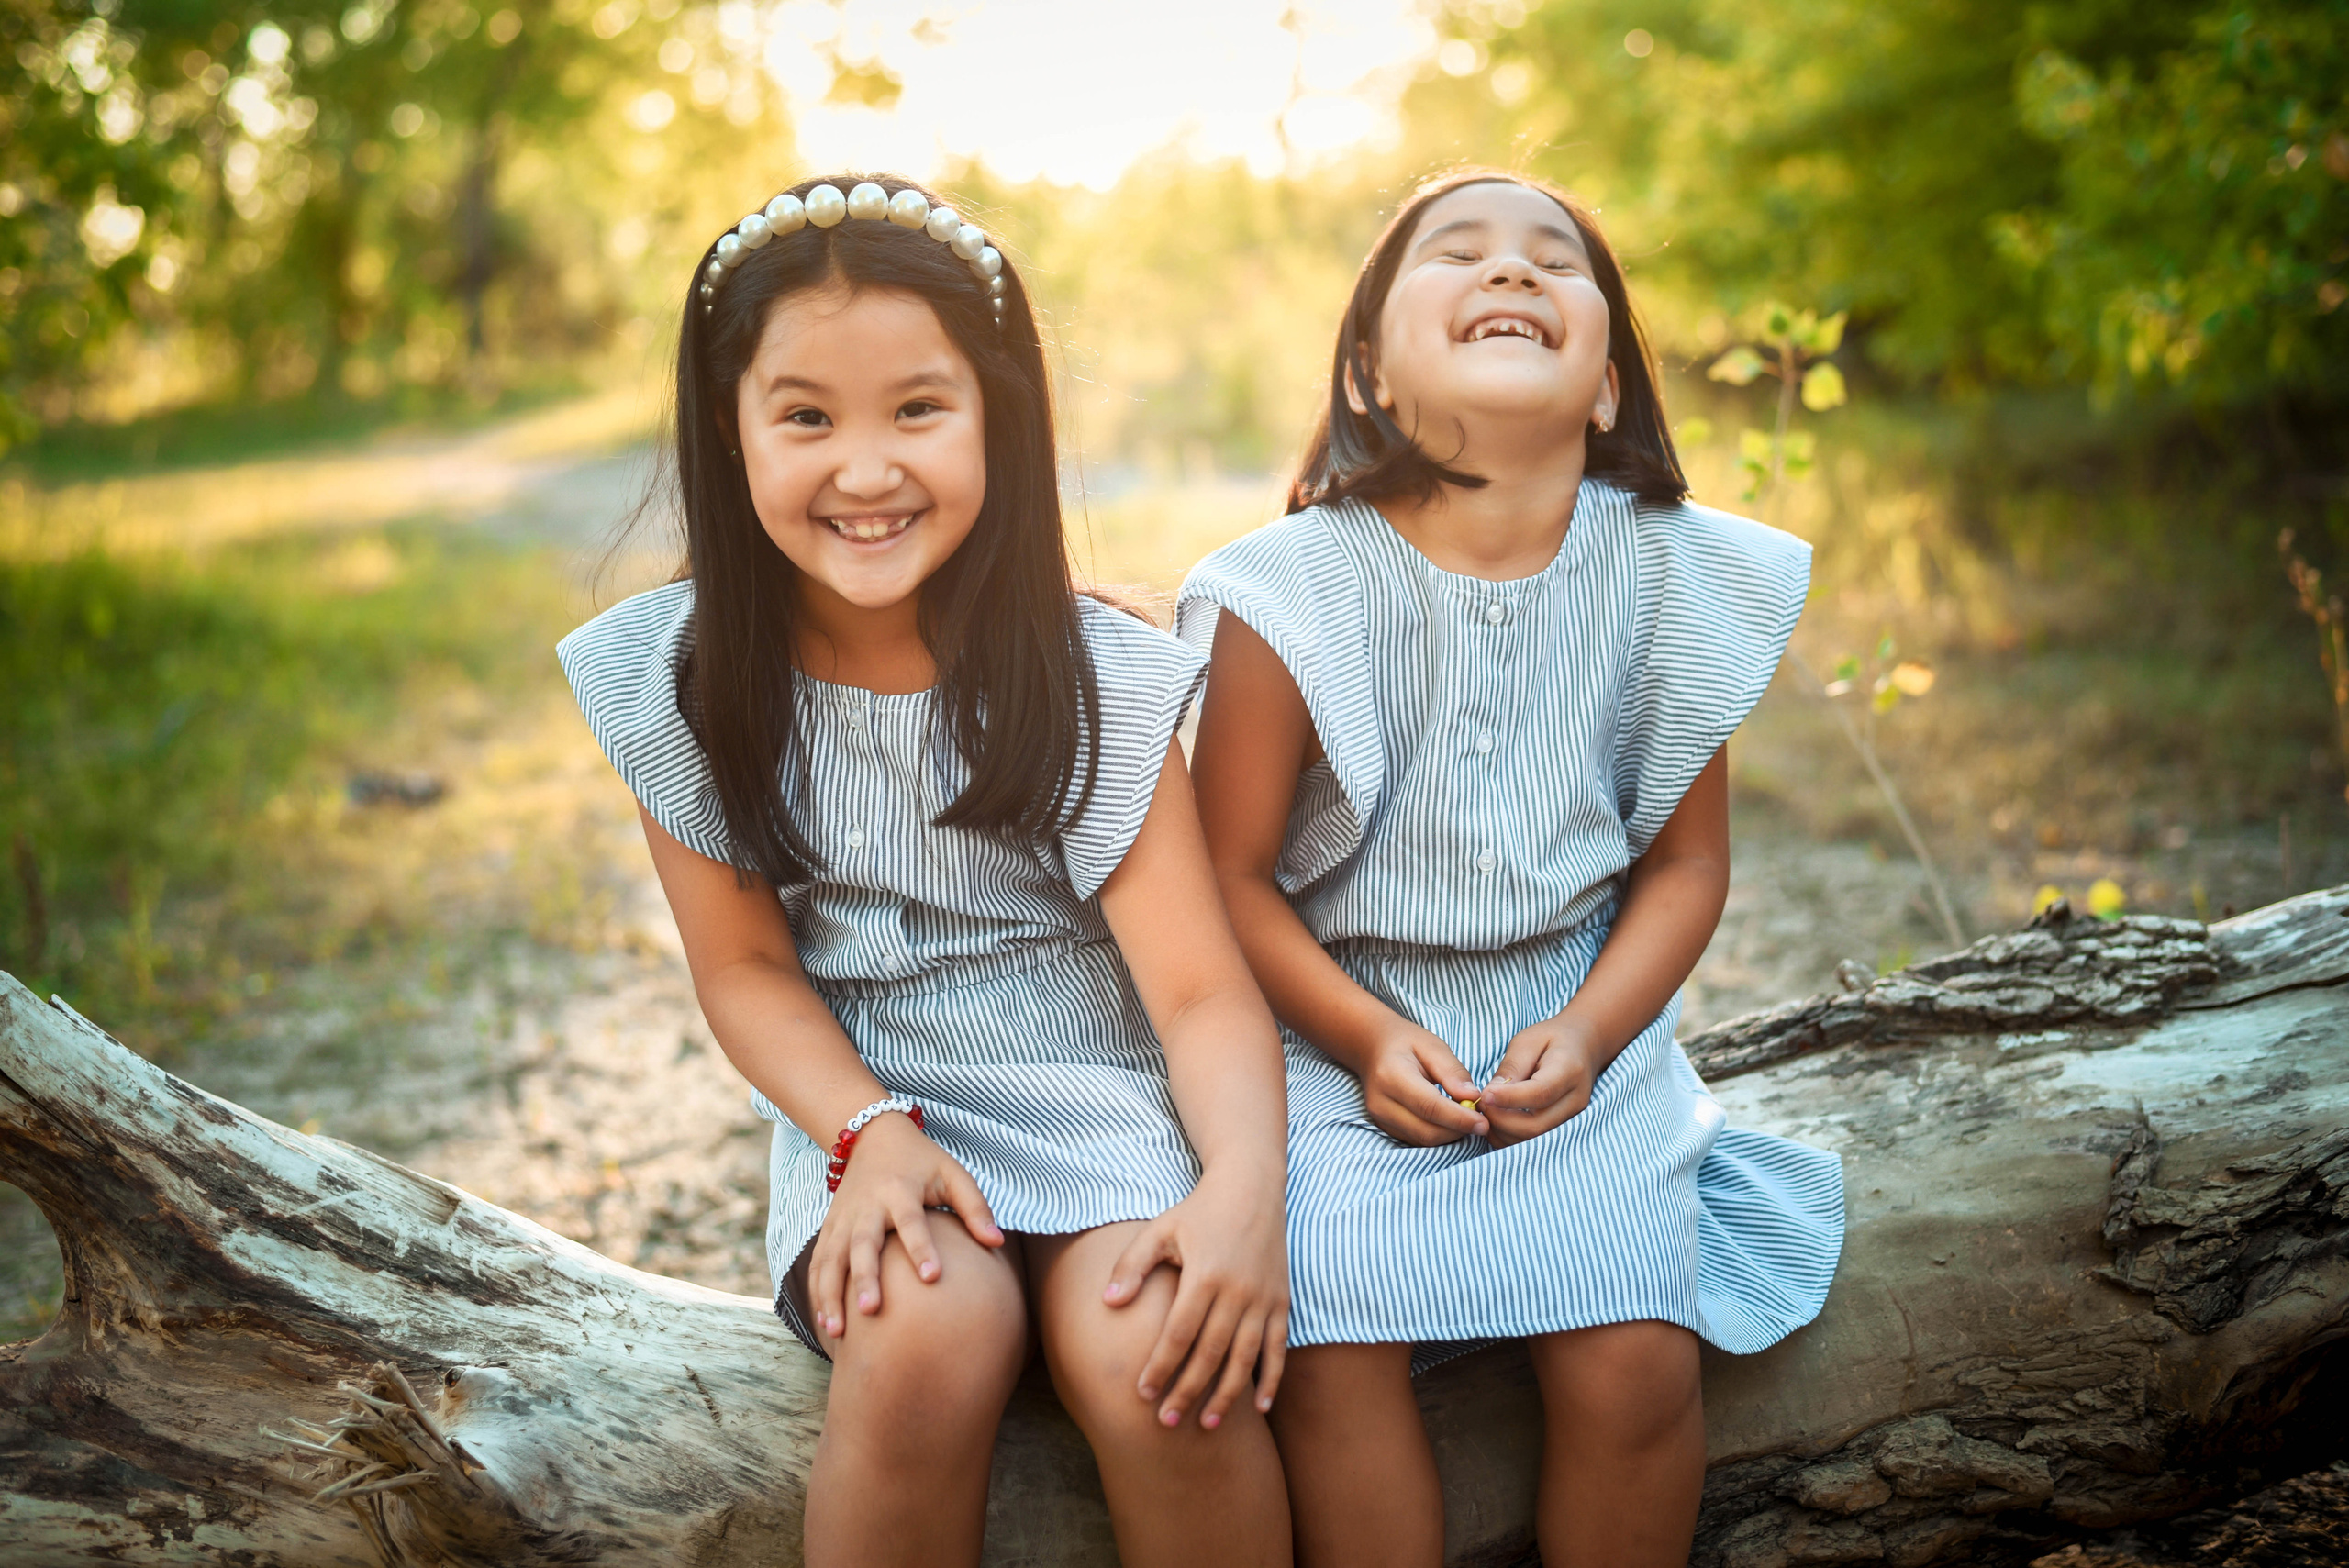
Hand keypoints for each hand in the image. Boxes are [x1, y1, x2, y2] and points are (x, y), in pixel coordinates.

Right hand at [808, 1112, 1003, 1339]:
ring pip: (831, 1258)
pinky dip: (817, 1291)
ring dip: (830, 1294)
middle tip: (870, 1310)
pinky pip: (818, 1262)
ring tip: (836, 1331)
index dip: (921, 1248)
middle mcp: (867, 1206)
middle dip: (864, 1277)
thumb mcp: (952, 1173)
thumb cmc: (921, 1160)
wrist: (871, 1135)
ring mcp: (843, 1218)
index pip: (911, 1222)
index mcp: (900, 1190)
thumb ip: (975, 1207)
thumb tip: (997, 1242)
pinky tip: (823, 1323)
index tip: (932, 1278)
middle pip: (862, 1244)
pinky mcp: (829, 1227)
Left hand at [1100, 1166, 1290, 1429]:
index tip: (1142, 1393)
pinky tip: (1259, 1407)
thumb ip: (1132, 1265)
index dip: (1160, 1366)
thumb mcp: (1160, 1229)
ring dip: (1227, 1395)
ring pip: (1245, 1358)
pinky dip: (1271, 1379)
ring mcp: (1263, 1299)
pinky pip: (1278, 1348)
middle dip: (1188, 1390)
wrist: (1253, 1188)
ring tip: (1207, 1425)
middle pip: (1210, 1353)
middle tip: (1167, 1422)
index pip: (1179, 1333)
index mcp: (1204, 1275)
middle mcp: (1237, 1291)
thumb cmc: (1199, 1211)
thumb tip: (1108, 1303)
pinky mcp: (1281, 1301)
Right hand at [1357, 1019, 1489, 1145]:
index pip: (1429, 1106)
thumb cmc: (1406, 1043)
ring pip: (1423, 1141)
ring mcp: (1379, 1118)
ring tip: (1467, 1119)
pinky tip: (1450, 1122)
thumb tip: (1473, 1097)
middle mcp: (1381, 1102)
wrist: (1373, 1047)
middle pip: (1427, 1131)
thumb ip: (1453, 1072)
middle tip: (1481, 1122)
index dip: (1459, 1119)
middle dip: (1458, 1131)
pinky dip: (1438, 1136)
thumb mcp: (1433, 1046)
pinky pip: (1417, 1140)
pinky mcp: (1384, 1128)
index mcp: (1391, 1076)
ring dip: (1450, 1136)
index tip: (1484, 1122)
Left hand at [1480, 1017, 1607, 1146]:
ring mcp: (1573, 1118)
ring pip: (1533, 1139)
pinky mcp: (1565, 1128)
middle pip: (1536, 1126)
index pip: (1539, 1093)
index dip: (1508, 1099)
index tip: (1483, 1095)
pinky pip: (1534, 1142)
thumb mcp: (1527, 1041)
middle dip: (1500, 1120)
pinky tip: (1497, 1121)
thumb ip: (1511, 1068)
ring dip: (1502, 1132)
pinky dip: (1510, 1138)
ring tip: (1487, 1111)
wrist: (1582, 1048)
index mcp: (1569, 1070)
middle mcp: (1576, 1100)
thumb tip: (1490, 1095)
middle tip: (1480, 1104)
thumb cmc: (1551, 1040)